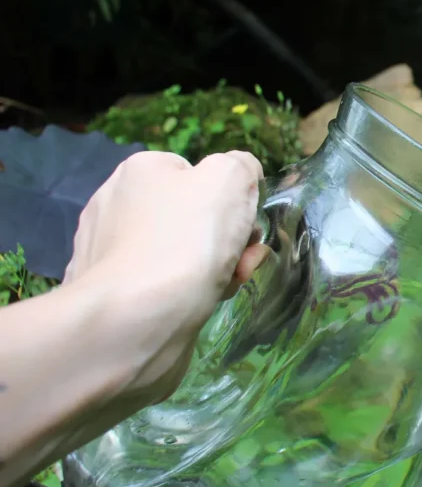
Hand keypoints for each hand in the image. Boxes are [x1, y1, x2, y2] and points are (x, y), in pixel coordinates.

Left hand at [65, 150, 268, 406]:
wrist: (133, 320)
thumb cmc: (186, 241)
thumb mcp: (230, 179)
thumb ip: (241, 166)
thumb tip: (241, 175)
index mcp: (141, 171)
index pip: (197, 174)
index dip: (230, 198)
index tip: (247, 225)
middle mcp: (116, 204)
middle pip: (193, 216)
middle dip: (228, 239)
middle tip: (243, 260)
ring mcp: (109, 252)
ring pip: (182, 253)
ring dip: (216, 268)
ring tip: (226, 286)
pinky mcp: (112, 294)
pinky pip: (162, 285)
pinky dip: (187, 293)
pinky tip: (199, 305)